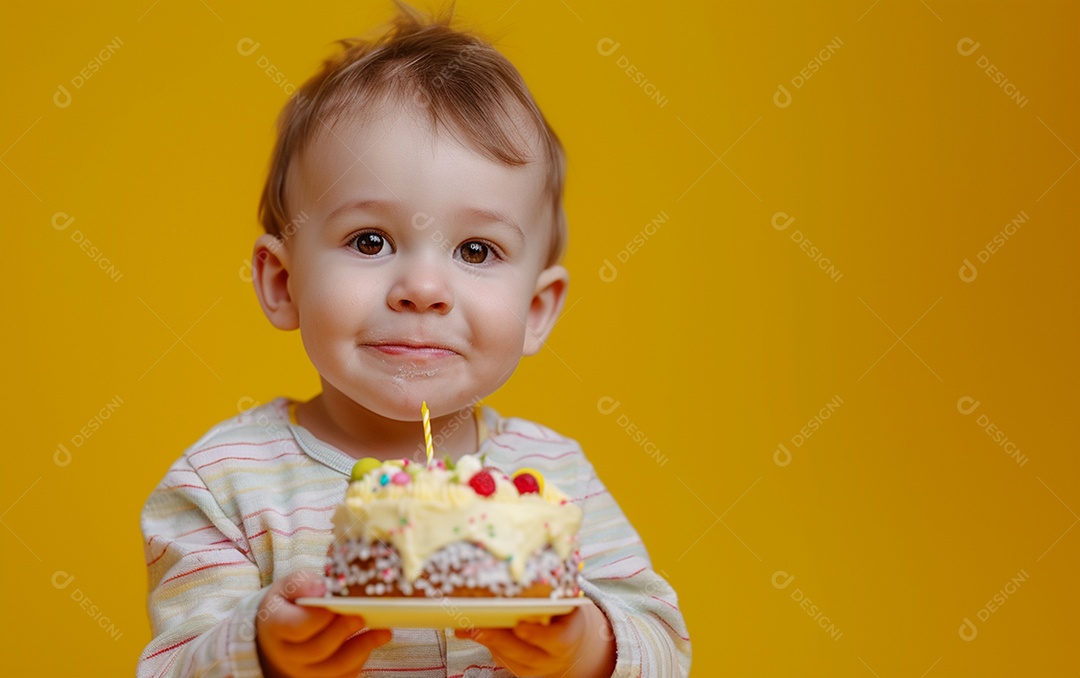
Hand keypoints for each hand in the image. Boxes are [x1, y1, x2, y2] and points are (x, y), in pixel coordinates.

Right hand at [256, 571, 392, 677]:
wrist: (279, 632)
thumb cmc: (288, 604)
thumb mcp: (288, 587)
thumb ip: (302, 583)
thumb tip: (321, 589)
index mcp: (275, 626)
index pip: (296, 627)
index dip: (319, 618)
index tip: (336, 604)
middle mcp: (286, 654)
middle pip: (317, 650)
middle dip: (343, 632)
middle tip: (362, 616)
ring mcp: (303, 671)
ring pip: (333, 667)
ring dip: (361, 648)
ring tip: (383, 632)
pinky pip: (344, 675)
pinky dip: (361, 658)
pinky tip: (375, 640)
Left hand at [454, 600, 615, 676]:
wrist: (570, 638)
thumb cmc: (563, 611)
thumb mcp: (564, 599)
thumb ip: (549, 589)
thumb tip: (519, 570)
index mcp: (570, 635)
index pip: (557, 640)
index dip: (538, 635)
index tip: (519, 626)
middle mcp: (555, 657)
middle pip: (526, 654)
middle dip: (500, 639)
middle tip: (478, 626)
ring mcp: (539, 667)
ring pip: (511, 660)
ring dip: (487, 643)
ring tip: (467, 627)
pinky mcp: (524, 671)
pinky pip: (504, 662)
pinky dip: (487, 646)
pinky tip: (470, 632)